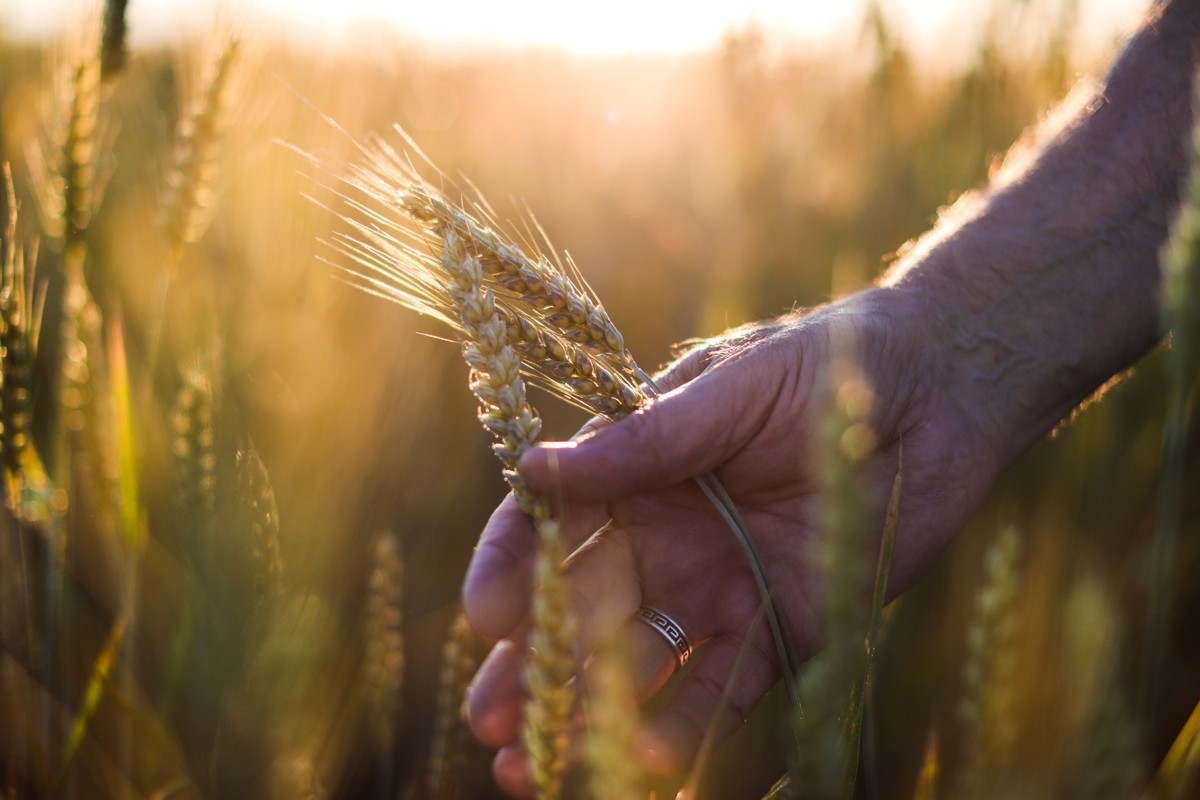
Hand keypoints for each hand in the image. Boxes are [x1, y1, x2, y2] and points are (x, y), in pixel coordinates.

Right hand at [460, 287, 1004, 795]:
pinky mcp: (783, 629)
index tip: (487, 615)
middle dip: (534, 666)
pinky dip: (690, 728)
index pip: (552, 524)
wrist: (940, 390)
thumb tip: (532, 468)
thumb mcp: (730, 387)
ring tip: (539, 767)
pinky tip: (651, 764)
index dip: (511, 569)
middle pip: (581, 610)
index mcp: (637, 471)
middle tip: (493, 720)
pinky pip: (728, 689)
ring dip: (591, 714)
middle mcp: (666, 538)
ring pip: (640, 662)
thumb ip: (645, 439)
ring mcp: (719, 588)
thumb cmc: (826, 362)